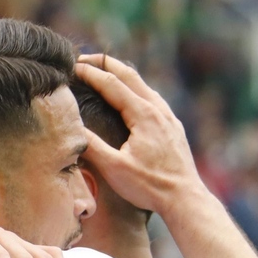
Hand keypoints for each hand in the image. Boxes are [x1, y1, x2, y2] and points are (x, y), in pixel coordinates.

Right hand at [74, 54, 207, 214]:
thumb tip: (73, 128)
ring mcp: (169, 117)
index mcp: (143, 115)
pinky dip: (136, 89)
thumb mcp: (115, 168)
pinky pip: (153, 98)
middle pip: (130, 75)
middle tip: (84, 58)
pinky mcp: (174, 127)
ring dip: (122, 75)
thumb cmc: (150, 187)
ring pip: (143, 85)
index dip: (90, 73)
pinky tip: (132, 98)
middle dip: (106, 64)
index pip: (112, 84)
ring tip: (105, 72)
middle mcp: (158, 110)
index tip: (72, 66)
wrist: (185, 199)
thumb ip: (92, 146)